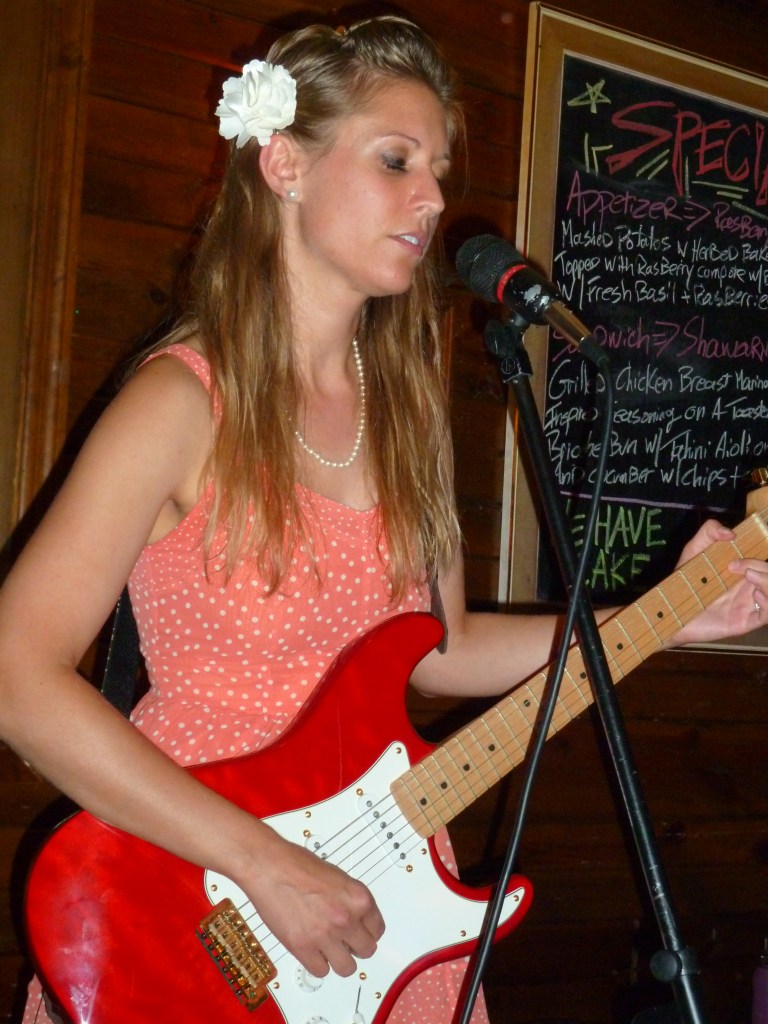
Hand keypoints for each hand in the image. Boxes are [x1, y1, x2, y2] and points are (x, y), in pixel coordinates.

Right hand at [243, 828, 384, 978]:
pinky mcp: (303, 948)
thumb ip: (348, 899)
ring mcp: (325, 935)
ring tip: (329, 949)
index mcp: (358, 897)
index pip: (377, 928)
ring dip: (339, 960)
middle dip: (356, 946)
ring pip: (347, 968)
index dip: (367, 931)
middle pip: (367, 950)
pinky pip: (320, 971)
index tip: (360, 932)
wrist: (269, 866)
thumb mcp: (336, 876)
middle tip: (345, 941)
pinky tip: (312, 951)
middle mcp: (346, 918)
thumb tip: (353, 916)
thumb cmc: (296, 864)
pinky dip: (317, 964)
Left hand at [672, 519, 767, 645]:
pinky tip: (754, 594)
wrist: (671, 610)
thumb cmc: (684, 581)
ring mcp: (749, 605)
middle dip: (763, 566)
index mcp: (743, 571)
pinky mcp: (745, 622)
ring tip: (750, 577)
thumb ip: (709, 532)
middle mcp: (750, 587)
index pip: (764, 563)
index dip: (761, 555)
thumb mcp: (694, 550)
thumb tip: (731, 532)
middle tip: (735, 566)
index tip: (741, 553)